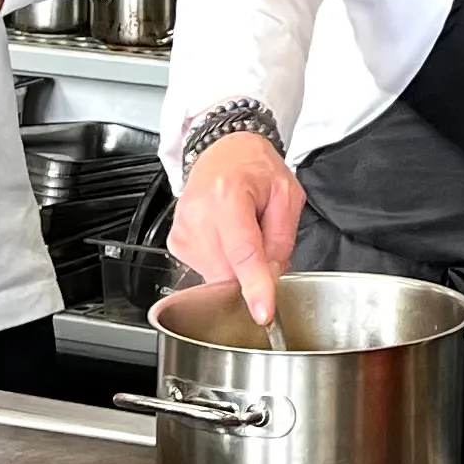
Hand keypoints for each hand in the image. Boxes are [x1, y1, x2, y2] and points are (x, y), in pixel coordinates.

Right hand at [171, 131, 304, 325]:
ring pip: (216, 276)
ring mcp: (183, 229)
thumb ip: (283, 239)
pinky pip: (204, 270)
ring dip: (236, 267)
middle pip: (229, 270)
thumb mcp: (287, 194)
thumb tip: (271, 277)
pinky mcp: (176, 241)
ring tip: (241, 232)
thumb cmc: (255, 168)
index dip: (254, 285)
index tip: (261, 312)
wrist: (223, 151)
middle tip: (261, 239)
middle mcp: (199, 213)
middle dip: (251, 271)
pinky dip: (221, 263)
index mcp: (229, 195)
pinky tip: (226, 238)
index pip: (243, 251)